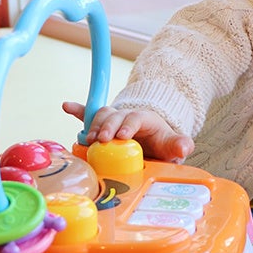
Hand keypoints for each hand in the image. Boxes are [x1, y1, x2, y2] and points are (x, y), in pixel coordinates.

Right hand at [62, 102, 193, 162]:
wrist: (151, 140)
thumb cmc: (160, 143)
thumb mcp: (171, 145)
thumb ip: (179, 145)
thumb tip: (185, 147)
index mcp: (144, 119)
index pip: (135, 118)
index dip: (129, 125)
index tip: (123, 136)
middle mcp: (126, 116)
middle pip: (115, 115)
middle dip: (108, 126)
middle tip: (103, 139)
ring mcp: (113, 119)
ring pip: (101, 115)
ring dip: (93, 125)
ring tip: (89, 139)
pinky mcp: (102, 125)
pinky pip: (88, 115)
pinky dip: (78, 110)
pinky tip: (67, 106)